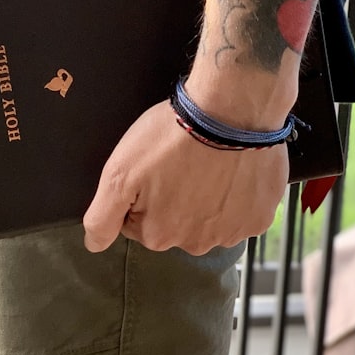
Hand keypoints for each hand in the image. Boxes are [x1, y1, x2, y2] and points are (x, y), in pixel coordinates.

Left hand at [82, 100, 288, 255]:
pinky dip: (235, 195)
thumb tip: (94, 245)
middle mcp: (196, 243)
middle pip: (173, 223)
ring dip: (205, 198)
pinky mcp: (260, 216)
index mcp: (159, 236)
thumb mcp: (119, 174)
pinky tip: (230, 170)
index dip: (139, 193)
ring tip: (204, 164)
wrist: (231, 109)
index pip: (137, 223)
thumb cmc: (171, 138)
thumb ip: (102, 217)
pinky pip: (241, 212)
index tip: (149, 171)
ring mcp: (232, 232)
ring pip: (208, 219)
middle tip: (177, 164)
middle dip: (171, 198)